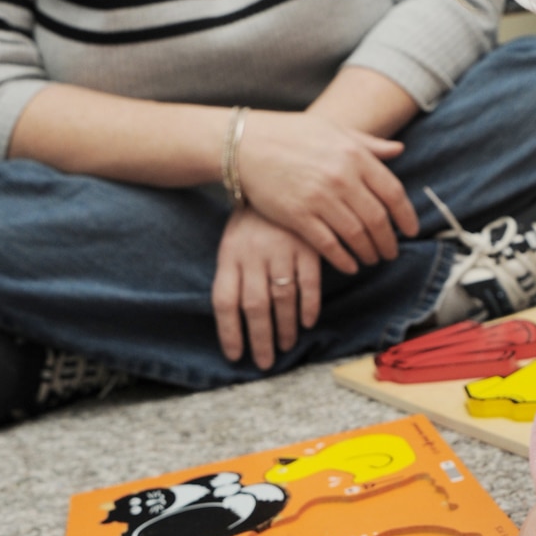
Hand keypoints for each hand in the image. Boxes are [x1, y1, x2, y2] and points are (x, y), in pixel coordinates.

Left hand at [212, 209, 320, 366]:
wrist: (274, 173)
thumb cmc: (252, 219)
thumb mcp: (232, 242)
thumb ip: (234, 275)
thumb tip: (235, 317)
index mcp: (230, 255)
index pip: (225, 302)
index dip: (229, 332)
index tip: (236, 355)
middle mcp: (253, 255)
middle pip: (254, 307)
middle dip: (260, 339)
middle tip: (265, 362)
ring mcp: (281, 250)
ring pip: (282, 299)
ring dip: (285, 328)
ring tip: (286, 346)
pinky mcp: (307, 245)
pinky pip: (309, 282)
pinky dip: (309, 305)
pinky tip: (308, 322)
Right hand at [237, 110, 417, 272]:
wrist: (247, 144)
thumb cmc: (292, 135)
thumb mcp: (334, 130)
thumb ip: (368, 143)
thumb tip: (398, 150)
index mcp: (355, 155)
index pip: (393, 192)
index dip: (406, 216)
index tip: (411, 231)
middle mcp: (341, 177)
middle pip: (378, 219)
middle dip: (388, 241)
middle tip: (391, 252)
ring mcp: (320, 198)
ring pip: (356, 235)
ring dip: (368, 252)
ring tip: (372, 260)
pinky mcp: (298, 216)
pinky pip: (329, 244)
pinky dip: (343, 258)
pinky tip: (350, 265)